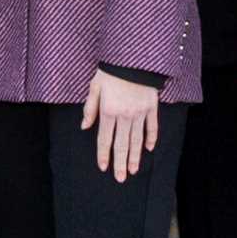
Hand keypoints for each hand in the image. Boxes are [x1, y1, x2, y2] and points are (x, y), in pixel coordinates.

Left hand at [81, 68, 160, 182]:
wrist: (133, 58)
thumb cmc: (110, 72)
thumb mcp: (94, 87)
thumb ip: (90, 109)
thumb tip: (84, 127)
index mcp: (108, 111)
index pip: (104, 139)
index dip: (103, 154)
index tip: (104, 167)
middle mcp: (124, 116)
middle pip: (122, 144)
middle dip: (120, 163)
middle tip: (121, 179)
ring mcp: (139, 113)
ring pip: (137, 140)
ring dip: (135, 157)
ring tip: (133, 170)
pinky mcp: (151, 107)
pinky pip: (152, 127)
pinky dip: (151, 139)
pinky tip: (149, 149)